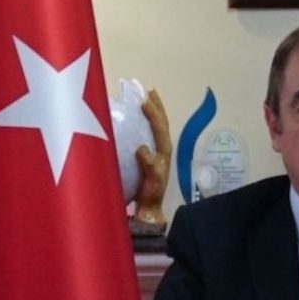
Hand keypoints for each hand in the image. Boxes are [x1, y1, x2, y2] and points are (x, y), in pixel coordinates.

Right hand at [133, 88, 171, 227]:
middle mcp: (162, 148)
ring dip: (152, 112)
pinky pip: (147, 134)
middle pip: (161, 122)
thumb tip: (142, 148)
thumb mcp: (152, 180)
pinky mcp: (148, 156)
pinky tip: (135, 120)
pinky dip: (143, 123)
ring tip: (145, 99)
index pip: (160, 127)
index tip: (145, 100)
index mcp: (163, 151)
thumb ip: (149, 165)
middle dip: (156, 106)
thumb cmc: (150, 194)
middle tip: (148, 91)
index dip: (154, 113)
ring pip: (155, 127)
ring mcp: (156, 152)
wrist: (149, 208)